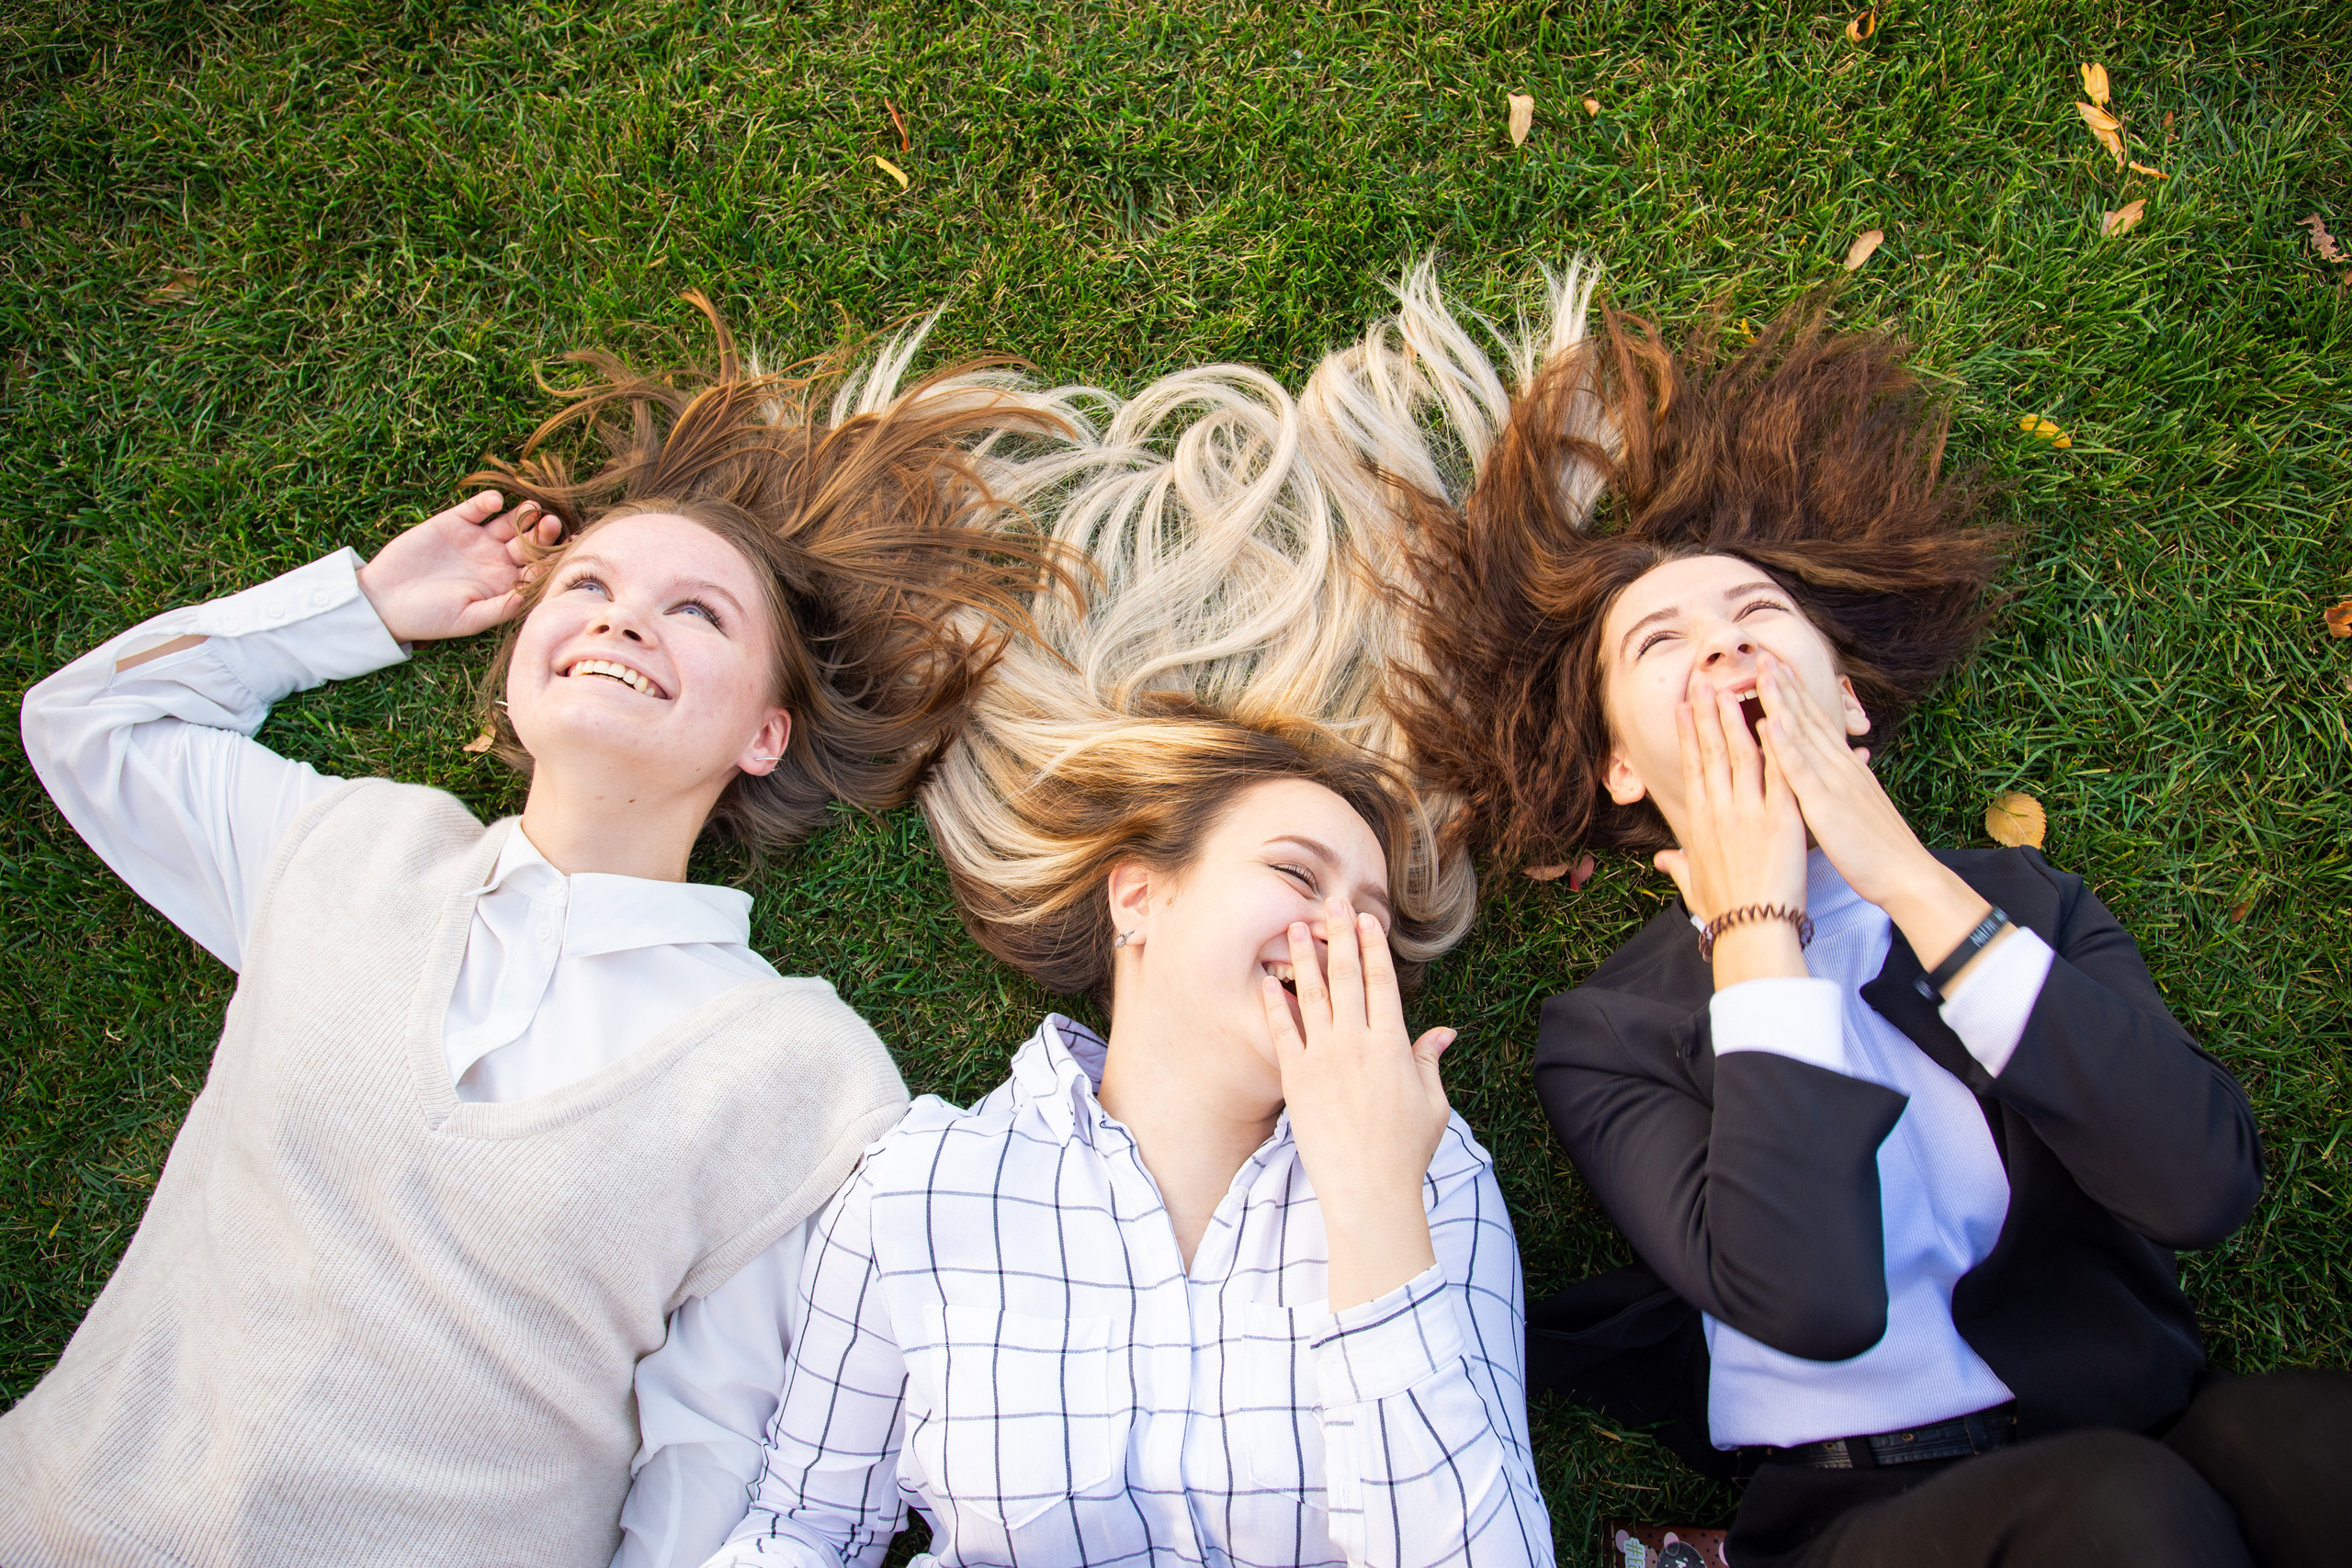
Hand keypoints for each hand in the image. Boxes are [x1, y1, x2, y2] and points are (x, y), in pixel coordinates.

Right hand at [356, 491, 561, 643]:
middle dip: (542, 534)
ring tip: (531, 510)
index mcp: (504, 585)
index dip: (553, 561)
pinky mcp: (454, 522)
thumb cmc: (429, 618)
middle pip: (529, 543)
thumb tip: (533, 597)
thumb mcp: (469, 618)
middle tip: (551, 524)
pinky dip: (487, 503)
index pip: (537, 570)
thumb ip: (501, 607)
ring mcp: (476, 540)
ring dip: (522, 515)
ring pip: (509, 522)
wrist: (384, 600)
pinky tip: (494, 503)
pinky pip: (478, 508)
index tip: (569, 551)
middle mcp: (495, 561)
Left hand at [1261, 898, 1454, 1310]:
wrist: (1369, 1191)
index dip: (1373, 947)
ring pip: (1312, 996)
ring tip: (1295, 928)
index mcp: (1393, 1045)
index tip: (1367, 920)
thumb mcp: (1432, 1103)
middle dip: (1339, 936)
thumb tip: (1444, 1032)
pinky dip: (1276, 1004)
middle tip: (1331, 903)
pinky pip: (1283, 1032)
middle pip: (1346, 977)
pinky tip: (1269, 981)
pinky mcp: (1297, 1079)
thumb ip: (1429, 1061)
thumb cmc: (1406, 1151)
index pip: (1382, 982)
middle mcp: (1358, 1044)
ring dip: (1304, 958)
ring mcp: (1324, 1059)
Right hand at [1653, 670, 1809, 984]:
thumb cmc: (1725, 913)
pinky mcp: (1781, 819)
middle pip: (1711, 752)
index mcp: (1699, 824)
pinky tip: (1776, 720)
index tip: (1686, 710)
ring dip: (1736, 718)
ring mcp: (1749, 812)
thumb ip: (1679, 866)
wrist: (1752, 931)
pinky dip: (1778, 746)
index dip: (1689, 736)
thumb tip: (1664, 859)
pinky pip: (1780, 774)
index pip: (1692, 768)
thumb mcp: (1695, 886)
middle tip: (1704, 683)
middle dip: (1707, 714)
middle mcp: (1720, 811)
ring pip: (1742, 754)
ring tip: (1732, 690)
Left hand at [1756, 653, 1996, 980]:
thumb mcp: (1861, 805)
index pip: (1816, 722)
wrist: (1906, 875)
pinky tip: (1769, 723)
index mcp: (1845, 768)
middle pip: (1808, 718)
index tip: (1777, 669)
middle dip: (1785, 685)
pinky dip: (1785, 745)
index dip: (1796, 694)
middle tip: (1763, 655)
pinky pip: (1802, 771)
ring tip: (1761, 672)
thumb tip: (1848, 762)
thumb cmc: (1879, 848)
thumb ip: (1851, 780)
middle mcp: (1840, 767)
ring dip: (1781, 701)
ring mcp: (1834, 782)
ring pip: (1803, 734)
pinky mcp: (1827, 805)